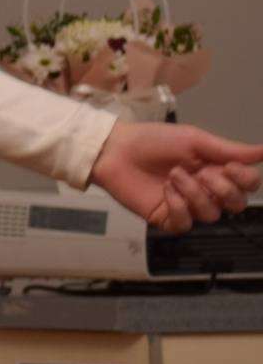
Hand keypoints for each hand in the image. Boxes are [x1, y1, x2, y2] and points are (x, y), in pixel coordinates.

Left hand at [88, 119, 262, 234]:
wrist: (115, 149)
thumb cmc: (154, 140)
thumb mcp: (194, 140)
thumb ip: (230, 149)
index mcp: (216, 169)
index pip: (248, 185)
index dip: (245, 180)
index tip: (230, 167)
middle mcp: (206, 190)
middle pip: (236, 204)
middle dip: (222, 189)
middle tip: (200, 172)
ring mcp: (187, 206)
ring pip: (211, 214)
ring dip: (194, 193)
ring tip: (173, 175)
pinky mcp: (167, 218)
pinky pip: (186, 224)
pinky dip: (179, 207)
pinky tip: (166, 191)